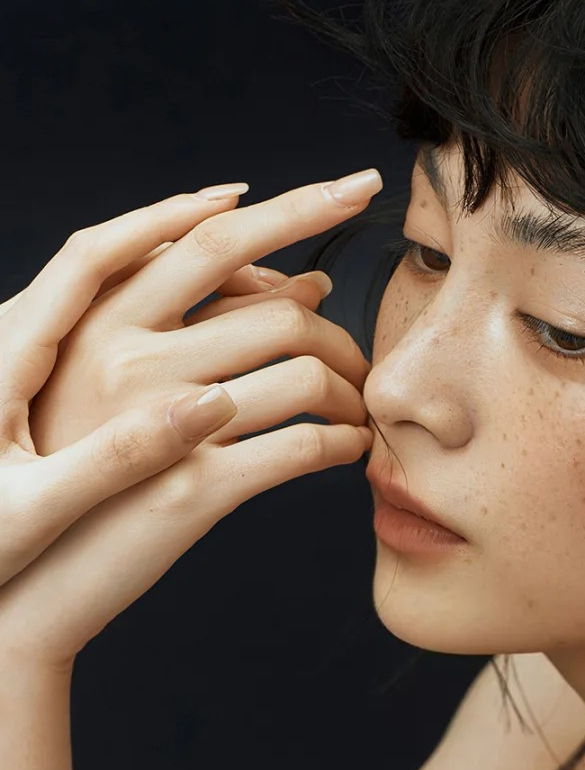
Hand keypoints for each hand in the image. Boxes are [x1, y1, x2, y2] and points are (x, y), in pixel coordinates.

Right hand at [0, 168, 382, 669]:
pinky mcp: (192, 490)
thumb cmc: (77, 467)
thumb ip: (186, 320)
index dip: (297, 207)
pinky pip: (302, 449)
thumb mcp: (101, 378)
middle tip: (366, 366)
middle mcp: (125, 357)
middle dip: (342, 333)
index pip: (214, 238)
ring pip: (302, 373)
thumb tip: (307, 283)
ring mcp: (160, 423)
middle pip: (280, 309)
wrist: (26, 579)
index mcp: (97, 316)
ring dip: (351, 392)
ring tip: (358, 416)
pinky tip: (351, 451)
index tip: (355, 190)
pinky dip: (343, 444)